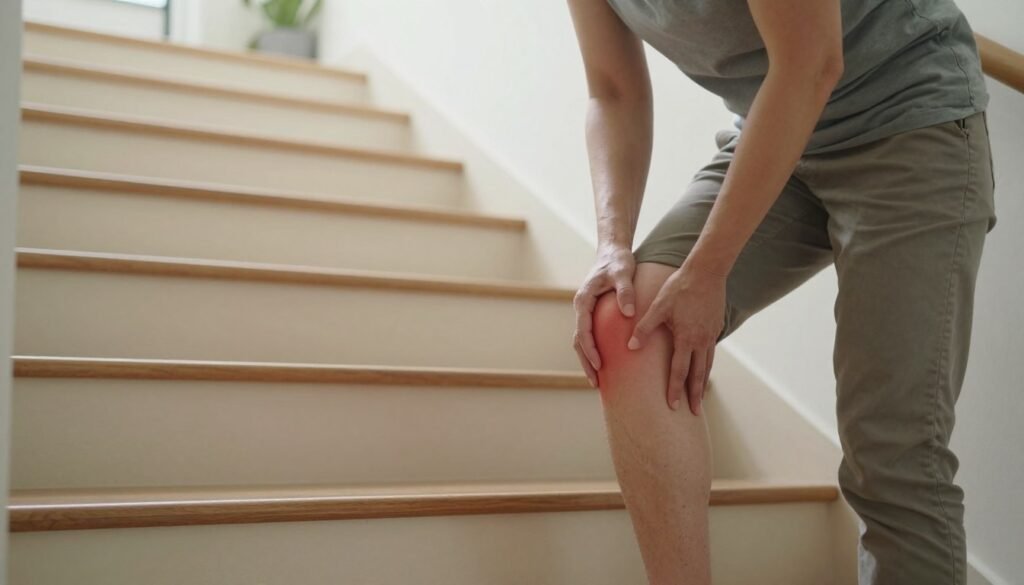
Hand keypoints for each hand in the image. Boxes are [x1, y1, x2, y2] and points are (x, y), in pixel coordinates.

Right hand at [572, 245, 636, 387]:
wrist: (613, 251)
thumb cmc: (617, 261)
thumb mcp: (623, 273)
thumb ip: (625, 292)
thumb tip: (628, 313)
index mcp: (584, 300)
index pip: (583, 330)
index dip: (590, 349)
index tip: (599, 365)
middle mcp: (582, 307)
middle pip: (578, 340)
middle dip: (586, 362)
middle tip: (595, 382)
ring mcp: (586, 311)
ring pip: (581, 340)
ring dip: (588, 360)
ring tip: (597, 380)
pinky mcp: (593, 313)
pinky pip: (590, 335)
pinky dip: (594, 351)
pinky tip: (605, 364)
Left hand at [627, 261, 726, 414]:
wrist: (707, 272)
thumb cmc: (679, 287)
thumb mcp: (658, 307)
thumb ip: (645, 328)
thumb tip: (630, 347)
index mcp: (687, 338)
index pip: (680, 371)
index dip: (676, 389)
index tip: (673, 406)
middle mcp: (702, 340)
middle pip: (698, 374)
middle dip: (695, 395)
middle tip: (694, 412)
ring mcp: (711, 334)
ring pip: (708, 364)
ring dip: (703, 382)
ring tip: (700, 396)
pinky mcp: (716, 327)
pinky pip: (712, 351)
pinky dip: (708, 364)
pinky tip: (704, 367)